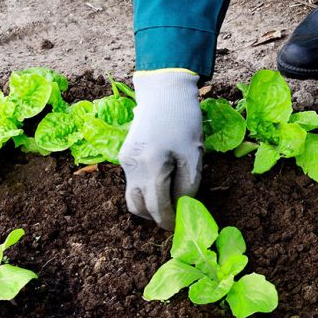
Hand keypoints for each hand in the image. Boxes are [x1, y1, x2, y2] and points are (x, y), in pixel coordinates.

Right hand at [119, 70, 202, 229]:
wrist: (163, 92)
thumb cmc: (184, 121)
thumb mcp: (193, 156)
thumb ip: (187, 187)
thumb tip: (181, 209)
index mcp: (152, 166)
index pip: (157, 207)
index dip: (169, 221)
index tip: (181, 226)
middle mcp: (132, 167)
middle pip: (139, 208)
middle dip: (157, 217)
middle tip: (175, 217)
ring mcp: (124, 162)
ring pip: (132, 197)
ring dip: (149, 206)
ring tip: (169, 201)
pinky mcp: (123, 156)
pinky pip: (132, 182)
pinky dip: (146, 189)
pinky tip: (162, 182)